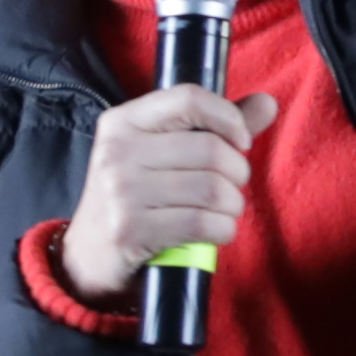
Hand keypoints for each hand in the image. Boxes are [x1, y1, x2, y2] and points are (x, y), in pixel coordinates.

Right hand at [58, 84, 272, 303]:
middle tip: (231, 186)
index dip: (228, 116)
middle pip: (210, 149)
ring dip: (233, 205)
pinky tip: (215, 230)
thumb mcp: (160, 153)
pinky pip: (202, 224)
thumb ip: (214, 126)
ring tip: (224, 209)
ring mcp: (121, 192)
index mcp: (123, 122)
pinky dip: (223, 229)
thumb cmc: (135, 197)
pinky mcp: (131, 230)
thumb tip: (267, 103)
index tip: (241, 139)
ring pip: (212, 189)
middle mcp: (118, 152)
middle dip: (237, 172)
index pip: (189, 98)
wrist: (88, 257)